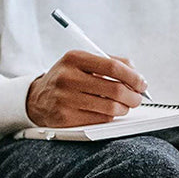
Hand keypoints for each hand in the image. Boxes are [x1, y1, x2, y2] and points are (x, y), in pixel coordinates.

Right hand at [26, 51, 146, 126]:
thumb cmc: (69, 78)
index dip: (133, 77)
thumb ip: (112, 62)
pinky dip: (111, 116)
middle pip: (115, 89)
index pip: (113, 67)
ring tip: (125, 105)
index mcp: (75, 58)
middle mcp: (67, 77)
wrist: (36, 98)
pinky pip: (100, 119)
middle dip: (133, 96)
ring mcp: (64, 99)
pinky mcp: (64, 118)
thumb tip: (138, 76)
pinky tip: (109, 112)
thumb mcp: (84, 62)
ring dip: (125, 108)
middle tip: (138, 98)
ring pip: (110, 107)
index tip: (142, 83)